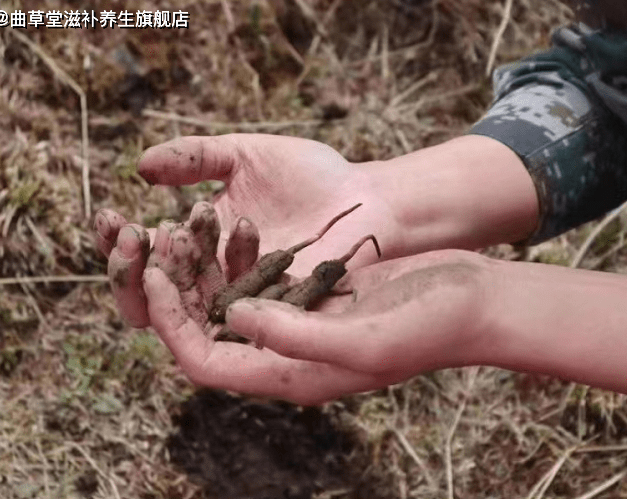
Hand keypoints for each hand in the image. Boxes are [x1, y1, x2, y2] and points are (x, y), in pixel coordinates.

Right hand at [94, 134, 400, 327]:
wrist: (367, 194)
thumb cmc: (311, 175)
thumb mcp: (244, 154)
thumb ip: (194, 158)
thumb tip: (140, 167)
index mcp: (200, 250)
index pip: (143, 263)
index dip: (117, 245)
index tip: (111, 214)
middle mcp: (214, 284)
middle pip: (148, 300)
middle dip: (127, 270)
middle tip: (132, 232)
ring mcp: (243, 304)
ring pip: (179, 317)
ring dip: (164, 275)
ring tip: (169, 231)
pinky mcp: (274, 317)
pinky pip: (228, 316)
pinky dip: (211, 287)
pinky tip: (206, 244)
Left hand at [142, 250, 496, 403]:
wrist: (473, 301)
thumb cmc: (428, 326)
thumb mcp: (362, 338)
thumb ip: (294, 335)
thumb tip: (228, 317)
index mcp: (294, 376)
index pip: (207, 362)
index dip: (172, 324)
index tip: (152, 276)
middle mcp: (291, 354)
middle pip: (210, 332)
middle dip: (178, 292)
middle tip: (157, 242)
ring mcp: (304, 321)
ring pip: (232, 300)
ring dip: (204, 268)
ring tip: (181, 224)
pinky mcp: (318, 293)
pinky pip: (262, 277)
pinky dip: (239, 254)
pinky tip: (225, 220)